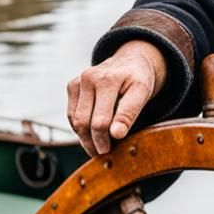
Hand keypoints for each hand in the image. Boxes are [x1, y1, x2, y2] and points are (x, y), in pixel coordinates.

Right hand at [66, 40, 167, 156]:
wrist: (132, 60)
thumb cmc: (139, 79)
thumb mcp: (142, 93)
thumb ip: (129, 113)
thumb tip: (116, 135)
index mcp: (108, 80)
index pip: (101, 121)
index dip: (104, 140)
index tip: (110, 151)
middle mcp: (89, 78)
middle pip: (84, 123)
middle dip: (93, 142)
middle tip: (103, 153)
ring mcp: (78, 81)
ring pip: (75, 121)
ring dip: (85, 138)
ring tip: (99, 146)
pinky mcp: (72, 85)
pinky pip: (71, 115)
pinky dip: (80, 128)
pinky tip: (92, 134)